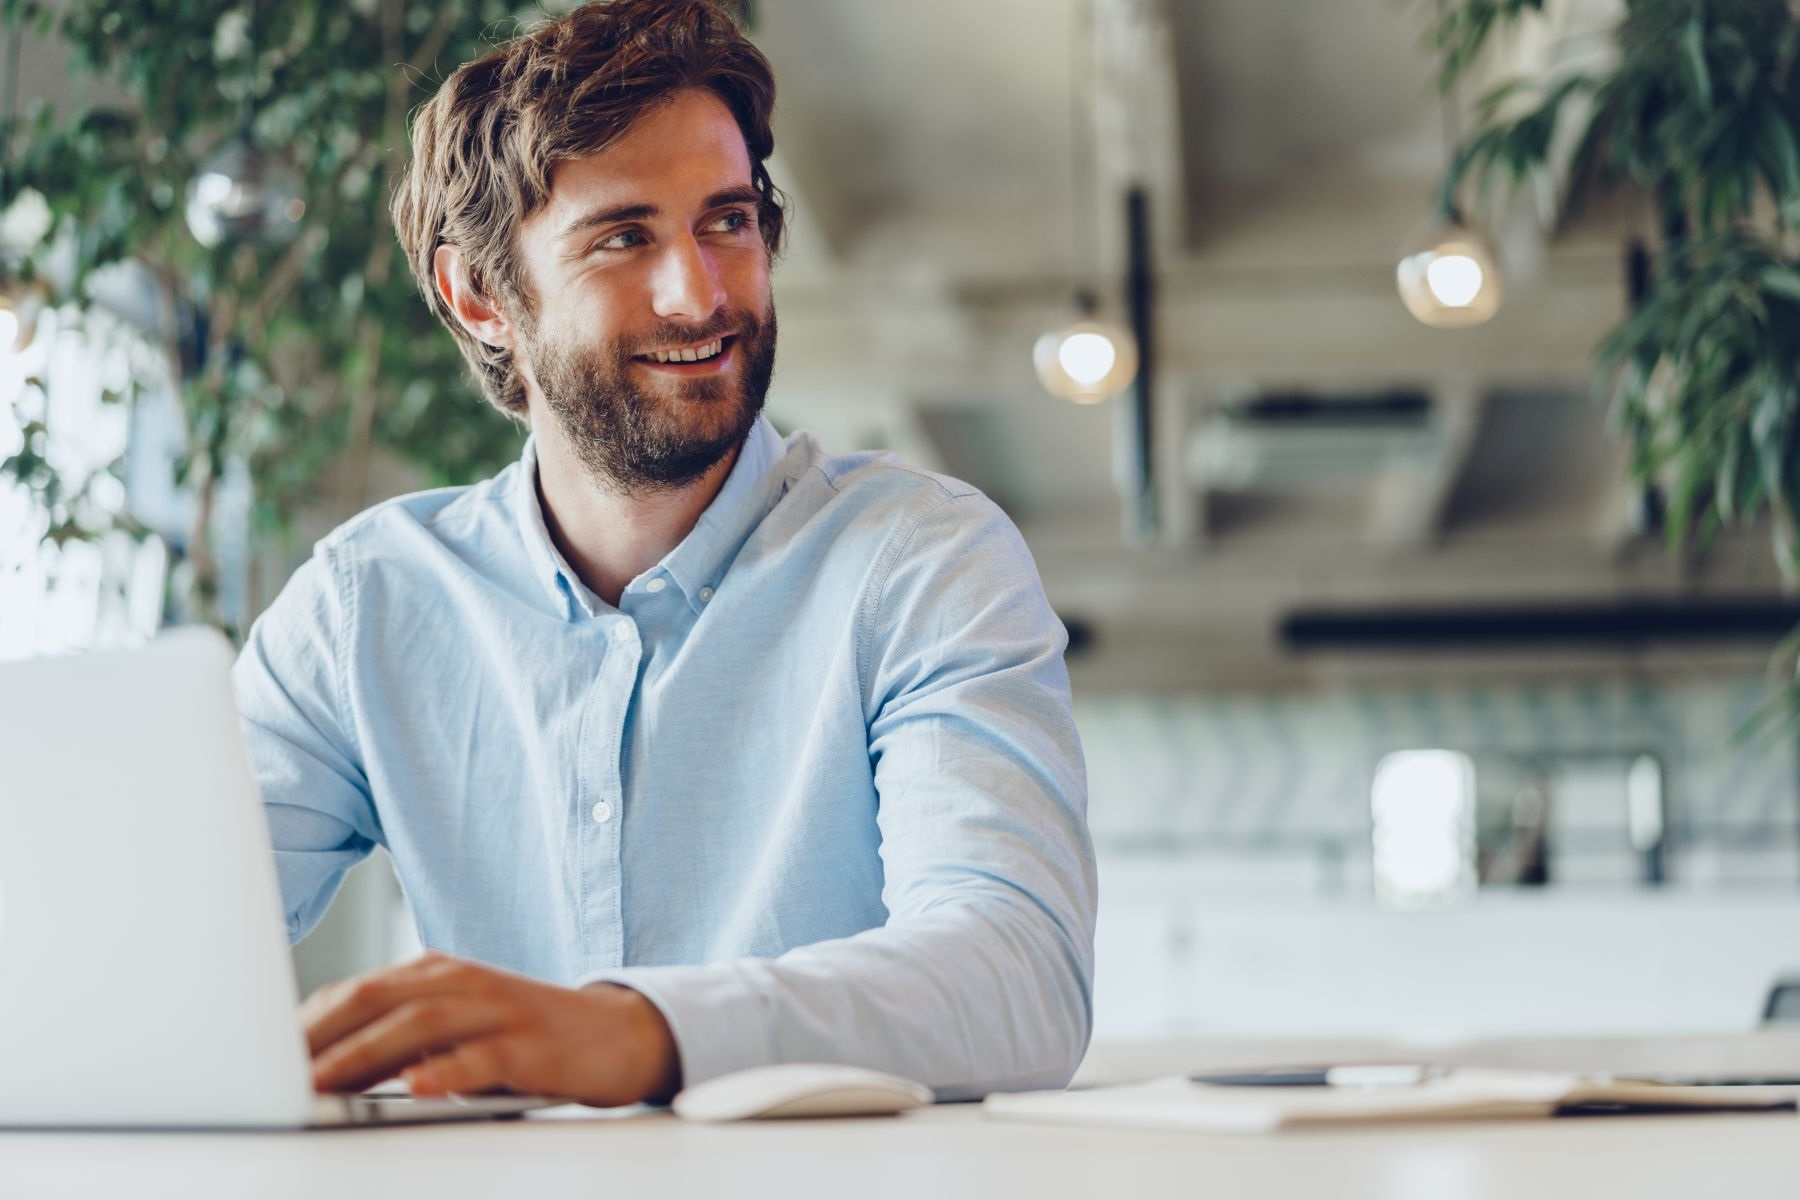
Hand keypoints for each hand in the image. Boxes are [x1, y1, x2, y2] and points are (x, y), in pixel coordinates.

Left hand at [302, 951, 680, 1105]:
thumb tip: (324, 1070)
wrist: (617, 1033)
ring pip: (420, 1023)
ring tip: (319, 1086)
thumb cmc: (526, 1035)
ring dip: (362, 1056)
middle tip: (274, 1075)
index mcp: (438, 972)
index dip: (305, 1023)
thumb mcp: (459, 1026)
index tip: (259, 1056)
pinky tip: (414, 1088)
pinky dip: (445, 1070)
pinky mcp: (532, 1044)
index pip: (356, 990)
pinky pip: (482, 1055)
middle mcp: (463, 981)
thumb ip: (402, 1037)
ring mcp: (499, 1009)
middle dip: (319, 1037)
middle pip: (377, 999)